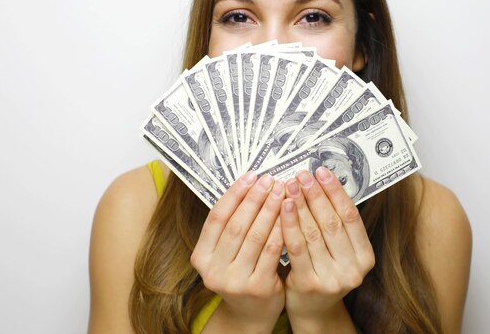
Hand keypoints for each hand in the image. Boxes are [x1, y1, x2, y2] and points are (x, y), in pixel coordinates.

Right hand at [190, 172, 285, 330]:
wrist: (250, 314)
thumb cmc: (240, 273)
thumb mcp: (225, 253)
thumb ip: (231, 225)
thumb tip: (250, 183)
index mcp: (200, 257)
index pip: (217, 217)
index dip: (234, 194)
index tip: (250, 176)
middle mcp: (213, 270)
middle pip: (236, 225)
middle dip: (255, 199)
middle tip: (270, 180)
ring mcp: (235, 281)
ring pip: (255, 236)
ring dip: (270, 210)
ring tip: (281, 191)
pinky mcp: (258, 287)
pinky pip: (272, 251)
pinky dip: (281, 229)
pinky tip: (289, 214)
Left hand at [280, 167, 374, 328]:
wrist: (312, 309)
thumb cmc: (323, 270)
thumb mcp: (339, 250)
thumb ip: (335, 224)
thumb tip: (321, 182)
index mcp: (365, 257)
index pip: (351, 216)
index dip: (336, 191)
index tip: (322, 172)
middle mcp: (353, 269)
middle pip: (332, 222)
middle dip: (316, 194)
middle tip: (302, 174)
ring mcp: (332, 279)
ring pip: (313, 233)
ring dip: (301, 205)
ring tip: (290, 185)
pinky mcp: (309, 284)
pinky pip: (297, 247)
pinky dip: (289, 224)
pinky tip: (283, 207)